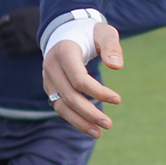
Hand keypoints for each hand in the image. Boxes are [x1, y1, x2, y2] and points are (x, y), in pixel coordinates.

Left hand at [0, 6, 41, 56]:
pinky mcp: (25, 47)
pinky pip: (12, 52)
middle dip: (0, 36)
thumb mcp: (31, 12)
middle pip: (1, 33)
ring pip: (5, 43)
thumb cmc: (44, 19)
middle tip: (1, 38)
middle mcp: (17, 26)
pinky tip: (7, 54)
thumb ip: (19, 16)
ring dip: (3, 44)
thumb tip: (7, 21)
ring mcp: (21, 37)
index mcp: (17, 16)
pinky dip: (8, 53)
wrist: (58, 26)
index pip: (1, 23)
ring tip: (4, 45)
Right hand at [42, 23, 123, 137]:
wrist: (67, 32)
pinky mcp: (49, 87)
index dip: (97, 92)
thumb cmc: (90, 33)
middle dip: (89, 112)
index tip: (117, 99)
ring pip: (61, 106)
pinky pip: (60, 107)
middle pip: (69, 96)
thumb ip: (111, 47)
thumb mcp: (104, 33)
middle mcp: (51, 66)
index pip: (78, 79)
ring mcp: (48, 78)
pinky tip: (89, 127)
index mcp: (64, 52)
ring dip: (79, 122)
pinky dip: (74, 119)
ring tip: (98, 133)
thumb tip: (116, 67)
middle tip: (109, 125)